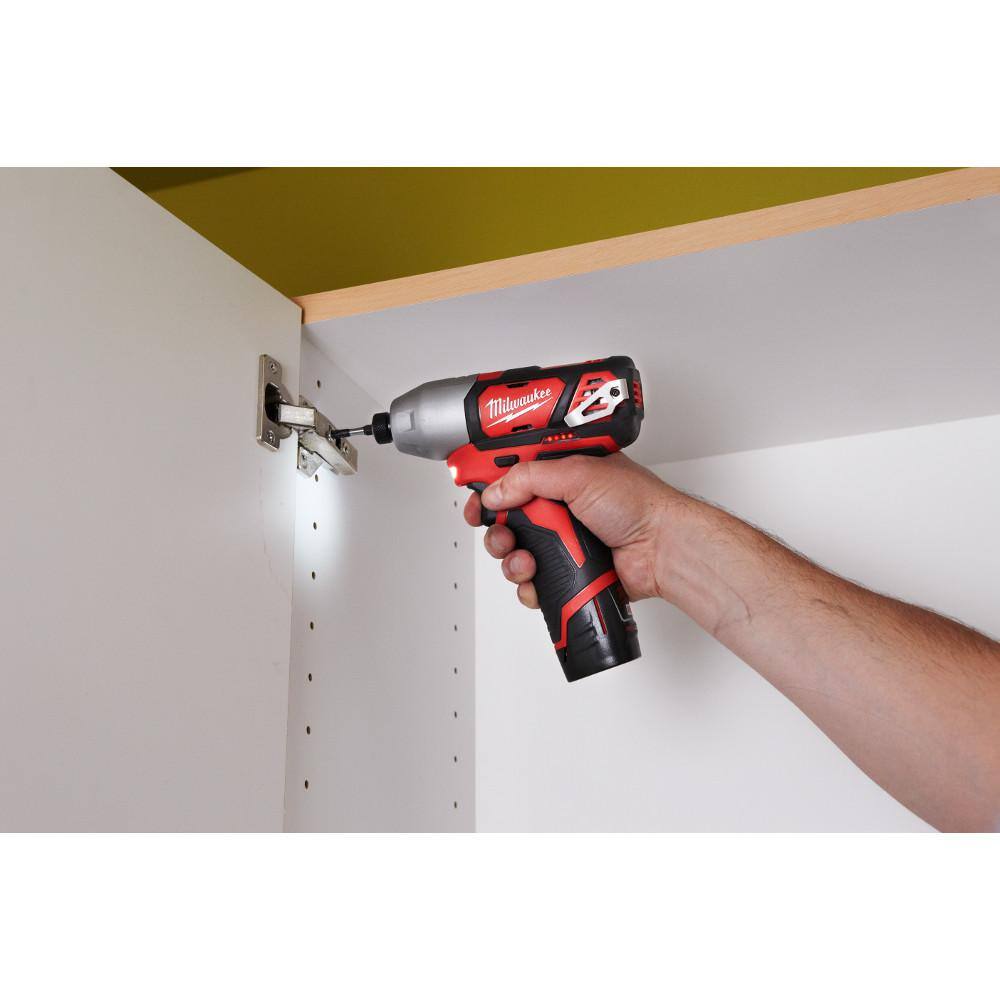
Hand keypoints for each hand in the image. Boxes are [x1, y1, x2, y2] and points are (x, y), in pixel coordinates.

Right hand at [462, 452, 675, 608]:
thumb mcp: (578, 473)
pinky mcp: (568, 572)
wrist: (663, 549)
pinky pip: (533, 582)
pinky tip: (538, 580)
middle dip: (496, 527)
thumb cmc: (639, 503)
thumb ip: (529, 477)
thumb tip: (495, 490)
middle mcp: (560, 505)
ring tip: (525, 560)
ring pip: (516, 552)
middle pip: (506, 517)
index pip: (512, 473)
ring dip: (511, 558)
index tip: (472, 495)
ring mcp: (563, 540)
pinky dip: (529, 585)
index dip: (488, 483)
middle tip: (500, 532)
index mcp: (561, 472)